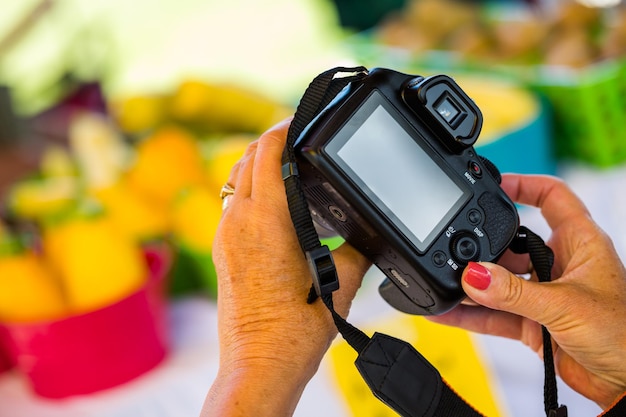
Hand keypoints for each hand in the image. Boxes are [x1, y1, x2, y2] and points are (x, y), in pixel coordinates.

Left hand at [202, 119, 370, 415]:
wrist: (259, 367)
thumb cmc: (293, 333)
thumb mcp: (340, 283)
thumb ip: (355, 248)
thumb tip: (362, 233)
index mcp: (264, 220)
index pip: (267, 150)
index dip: (285, 126)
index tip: (304, 118)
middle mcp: (237, 222)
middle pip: (248, 158)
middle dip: (274, 141)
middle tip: (303, 139)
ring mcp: (224, 237)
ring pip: (237, 179)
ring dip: (260, 165)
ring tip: (293, 168)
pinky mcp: (223, 252)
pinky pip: (234, 204)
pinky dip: (253, 191)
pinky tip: (280, 206)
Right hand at [428, 174, 625, 408]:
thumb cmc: (625, 337)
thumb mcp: (566, 306)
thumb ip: (515, 292)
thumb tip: (474, 275)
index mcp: (580, 242)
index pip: (551, 197)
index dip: (523, 185)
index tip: (490, 185)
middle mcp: (560, 263)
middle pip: (513, 241)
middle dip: (485, 247)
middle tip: (460, 251)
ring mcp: (544, 293)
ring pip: (500, 280)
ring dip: (474, 285)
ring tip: (447, 284)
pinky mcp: (533, 322)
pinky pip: (494, 313)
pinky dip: (471, 314)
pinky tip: (448, 312)